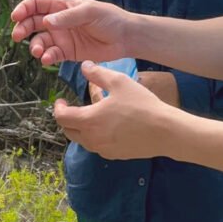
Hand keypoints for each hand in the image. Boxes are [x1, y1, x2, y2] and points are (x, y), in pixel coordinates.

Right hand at [11, 0, 130, 65]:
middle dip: (23, 28)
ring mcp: (62, 37)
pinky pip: (51, 54)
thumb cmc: (110, 18)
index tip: (16, 17)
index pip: (36, 4)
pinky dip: (46, 57)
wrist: (125, 37)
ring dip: (35, 46)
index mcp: (62, 5)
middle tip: (18, 36)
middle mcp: (58, 20)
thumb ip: (67, 17)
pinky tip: (47, 59)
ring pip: (40, 40)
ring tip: (37, 52)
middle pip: (33, 22)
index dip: (24, 9)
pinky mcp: (67, 52)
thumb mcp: (89, 12)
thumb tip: (46, 21)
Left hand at [55, 61, 180, 159]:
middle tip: (72, 108)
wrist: (164, 131)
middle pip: (68, 131)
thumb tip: (84, 66)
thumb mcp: (119, 82)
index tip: (61, 100)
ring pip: (82, 140)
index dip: (58, 107)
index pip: (62, 117)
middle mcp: (91, 139)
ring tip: (91, 115)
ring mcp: (102, 149)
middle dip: (66, 119)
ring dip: (81, 128)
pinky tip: (107, 126)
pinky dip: (94, 136)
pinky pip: (97, 146)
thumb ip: (98, 74)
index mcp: (88, 120)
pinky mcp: (114, 155)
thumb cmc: (141, 105)